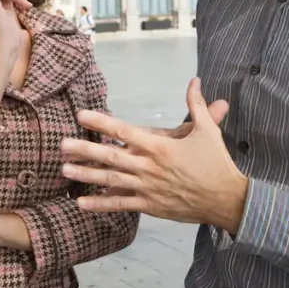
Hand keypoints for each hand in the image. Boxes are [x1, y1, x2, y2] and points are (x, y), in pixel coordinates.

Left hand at [60, 78, 246, 232]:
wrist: (227, 199)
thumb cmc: (217, 163)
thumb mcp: (208, 131)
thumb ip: (197, 105)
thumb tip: (195, 81)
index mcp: (161, 147)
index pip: (125, 131)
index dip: (102, 122)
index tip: (82, 115)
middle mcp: (150, 167)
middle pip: (111, 156)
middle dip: (84, 150)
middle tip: (62, 144)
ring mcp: (148, 188)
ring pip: (111, 181)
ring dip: (86, 174)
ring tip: (65, 169)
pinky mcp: (150, 206)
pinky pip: (121, 205)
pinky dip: (101, 204)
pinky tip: (81, 203)